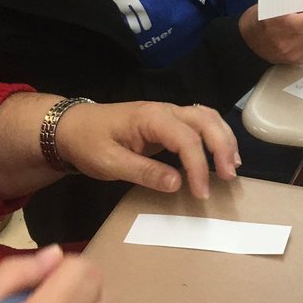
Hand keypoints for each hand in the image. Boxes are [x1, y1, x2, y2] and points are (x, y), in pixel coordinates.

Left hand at [55, 102, 240, 199]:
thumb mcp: (108, 163)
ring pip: (207, 117)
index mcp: (150, 118)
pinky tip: (221, 154)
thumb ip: (143, 172)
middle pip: (206, 120)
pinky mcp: (168, 121)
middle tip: (229, 176)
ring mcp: (168, 113)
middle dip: (222, 147)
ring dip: (224, 139)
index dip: (198, 166)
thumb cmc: (87, 143)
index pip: (186, 139)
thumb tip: (177, 183)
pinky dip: (216, 136)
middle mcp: (165, 110)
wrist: (70, 126)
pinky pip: (200, 123)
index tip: (201, 193)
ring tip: (232, 166)